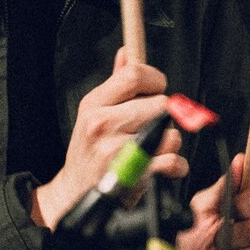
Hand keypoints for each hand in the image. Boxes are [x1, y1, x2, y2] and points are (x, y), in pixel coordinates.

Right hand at [31, 46, 186, 228]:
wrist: (74, 196)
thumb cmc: (88, 155)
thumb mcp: (92, 115)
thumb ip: (114, 84)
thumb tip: (126, 52)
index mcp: (94, 104)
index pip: (134, 74)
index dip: (155, 79)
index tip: (157, 88)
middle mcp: (102, 124)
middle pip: (160, 103)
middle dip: (163, 116)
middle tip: (152, 127)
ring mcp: (116, 150)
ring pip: (170, 132)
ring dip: (170, 143)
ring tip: (154, 151)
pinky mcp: (131, 175)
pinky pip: (172, 160)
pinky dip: (175, 166)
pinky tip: (162, 168)